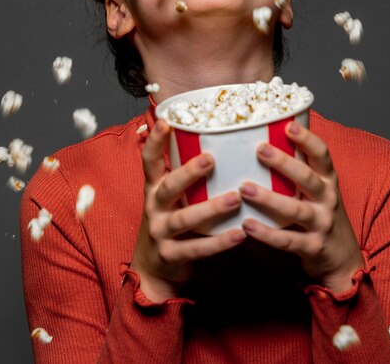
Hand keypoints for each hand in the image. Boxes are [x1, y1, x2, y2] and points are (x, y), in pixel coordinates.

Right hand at [130, 119, 245, 301]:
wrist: (151, 268)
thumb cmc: (168, 221)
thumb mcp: (167, 196)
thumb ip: (181, 173)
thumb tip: (210, 140)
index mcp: (153, 188)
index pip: (148, 160)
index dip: (154, 141)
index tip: (166, 122)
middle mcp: (153, 208)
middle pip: (168, 187)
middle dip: (188, 173)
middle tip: (210, 159)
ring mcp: (160, 233)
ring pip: (184, 219)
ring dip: (211, 208)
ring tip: (235, 198)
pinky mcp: (171, 256)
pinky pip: (197, 249)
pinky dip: (219, 242)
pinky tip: (240, 233)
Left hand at [239, 121, 362, 292]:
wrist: (344, 258)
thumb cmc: (322, 214)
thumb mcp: (319, 189)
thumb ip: (300, 168)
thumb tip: (267, 137)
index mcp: (328, 180)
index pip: (322, 155)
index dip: (307, 139)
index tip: (289, 126)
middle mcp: (328, 199)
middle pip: (307, 178)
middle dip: (284, 163)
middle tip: (260, 149)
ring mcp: (322, 224)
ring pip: (295, 210)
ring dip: (268, 199)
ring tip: (244, 188)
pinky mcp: (312, 247)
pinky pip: (287, 240)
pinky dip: (266, 234)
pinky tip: (247, 225)